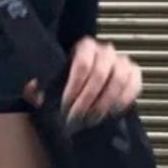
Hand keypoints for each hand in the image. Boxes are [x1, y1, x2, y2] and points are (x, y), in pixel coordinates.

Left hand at [22, 36, 143, 128]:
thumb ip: (37, 87)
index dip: (74, 88)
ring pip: (118, 81)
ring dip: (103, 104)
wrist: (84, 88)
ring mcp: (123, 62)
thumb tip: (33, 91)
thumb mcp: (48, 84)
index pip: (83, 64)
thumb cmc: (65, 83)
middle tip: (76, 118)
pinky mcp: (135, 74)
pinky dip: (122, 101)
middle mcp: (106, 51)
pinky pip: (133, 86)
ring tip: (90, 120)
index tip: (66, 106)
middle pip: (99, 75)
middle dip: (86, 100)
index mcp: (84, 47)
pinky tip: (109, 114)